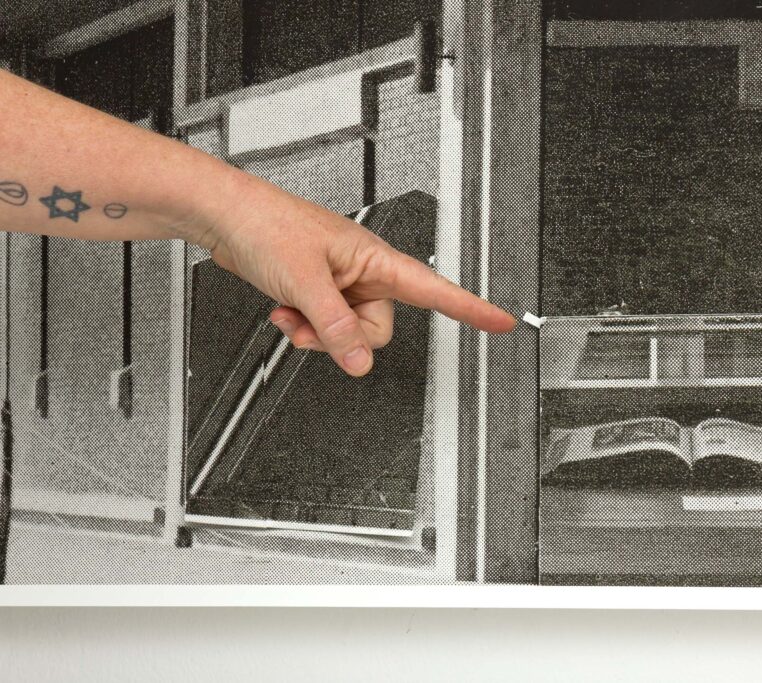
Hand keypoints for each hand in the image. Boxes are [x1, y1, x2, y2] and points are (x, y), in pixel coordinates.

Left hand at [190, 169, 515, 376]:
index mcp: (375, 259)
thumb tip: (360, 362)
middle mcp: (365, 272)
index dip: (471, 307)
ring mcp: (342, 284)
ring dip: (318, 333)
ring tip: (291, 313)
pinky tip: (285, 312)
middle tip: (315, 320)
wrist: (227, 217)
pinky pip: (326, 328)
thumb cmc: (267, 224)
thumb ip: (335, 326)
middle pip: (379, 329)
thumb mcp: (305, 282)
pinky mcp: (320, 292)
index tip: (501, 322)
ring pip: (350, 334)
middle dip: (346, 336)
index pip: (435, 289)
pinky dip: (305, 328)